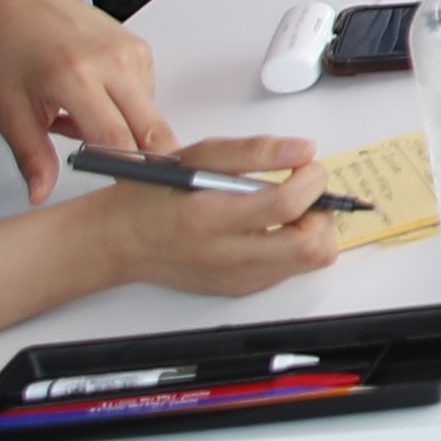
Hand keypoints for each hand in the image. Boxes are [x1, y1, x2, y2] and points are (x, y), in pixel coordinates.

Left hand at [0, 0, 168, 201]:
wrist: (20, 1)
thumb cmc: (10, 50)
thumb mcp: (8, 108)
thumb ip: (31, 155)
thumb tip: (41, 192)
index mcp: (74, 78)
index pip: (115, 139)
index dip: (124, 170)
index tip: (124, 190)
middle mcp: (112, 62)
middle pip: (151, 129)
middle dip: (150, 160)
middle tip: (133, 178)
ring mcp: (132, 52)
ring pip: (149, 114)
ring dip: (128, 130)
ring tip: (88, 119)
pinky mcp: (141, 48)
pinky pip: (147, 94)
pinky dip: (128, 106)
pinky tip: (100, 98)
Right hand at [80, 135, 342, 297]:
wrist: (117, 242)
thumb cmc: (152, 195)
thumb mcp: (195, 156)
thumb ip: (252, 151)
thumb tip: (304, 150)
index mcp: (211, 219)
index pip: (287, 206)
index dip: (311, 181)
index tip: (306, 166)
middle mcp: (226, 257)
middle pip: (311, 247)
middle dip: (322, 212)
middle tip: (305, 190)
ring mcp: (235, 279)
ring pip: (309, 263)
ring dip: (312, 229)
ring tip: (288, 207)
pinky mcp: (239, 289)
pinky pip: (289, 271)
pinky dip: (293, 246)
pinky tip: (269, 226)